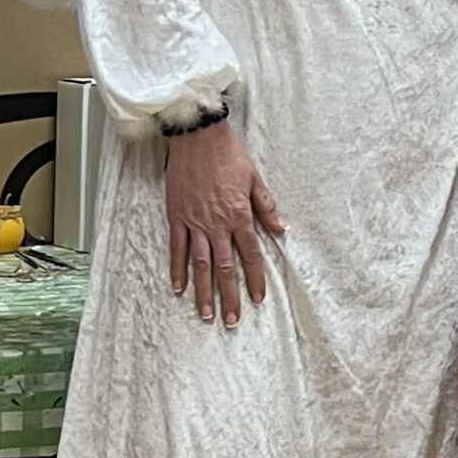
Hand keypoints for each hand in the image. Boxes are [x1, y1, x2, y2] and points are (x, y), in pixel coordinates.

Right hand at [165, 122, 284, 326]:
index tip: (256, 300)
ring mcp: (194, 222)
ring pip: (200, 264)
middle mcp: (216, 224)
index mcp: (239, 215)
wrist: (197, 136)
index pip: (250, 255)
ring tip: (206, 314)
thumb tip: (281, 228)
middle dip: (229, 296)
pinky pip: (177, 248)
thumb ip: (266, 207)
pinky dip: (177, 269)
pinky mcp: (176, 216)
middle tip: (231, 321)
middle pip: (224, 268)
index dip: (254, 279)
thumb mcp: (255, 178)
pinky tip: (178, 288)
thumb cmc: (227, 154)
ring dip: (203, 291)